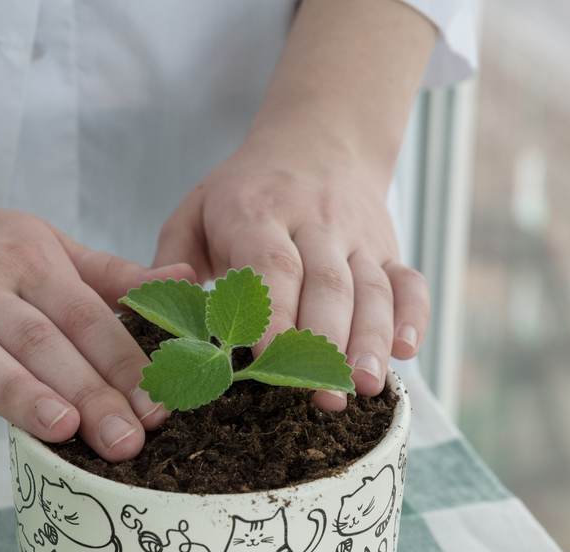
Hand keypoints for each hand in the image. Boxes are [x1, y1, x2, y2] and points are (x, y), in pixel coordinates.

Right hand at [0, 189, 193, 459]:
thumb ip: (111, 277)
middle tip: (127, 441)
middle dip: (88, 392)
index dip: (124, 362)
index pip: (86, 316)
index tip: (160, 408)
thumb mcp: (45, 249)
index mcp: (29, 259)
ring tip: (64, 430)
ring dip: (20, 392)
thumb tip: (186, 282)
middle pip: (40, 340)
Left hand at [152, 0, 434, 411]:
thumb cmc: (243, 194)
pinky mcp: (388, 250)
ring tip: (365, 386)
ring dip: (371, 339)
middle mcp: (314, 221)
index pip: (271, 264)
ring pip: (370, 289)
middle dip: (325, 343)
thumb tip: (156, 308)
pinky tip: (407, 352)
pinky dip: (413, 316)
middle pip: (327, 285)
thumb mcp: (195, 211)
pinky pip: (408, 281)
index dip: (272, 313)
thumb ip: (169, 261)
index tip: (265, 359)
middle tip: (321, 396)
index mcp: (257, 211)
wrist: (319, 138)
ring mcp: (357, 237)